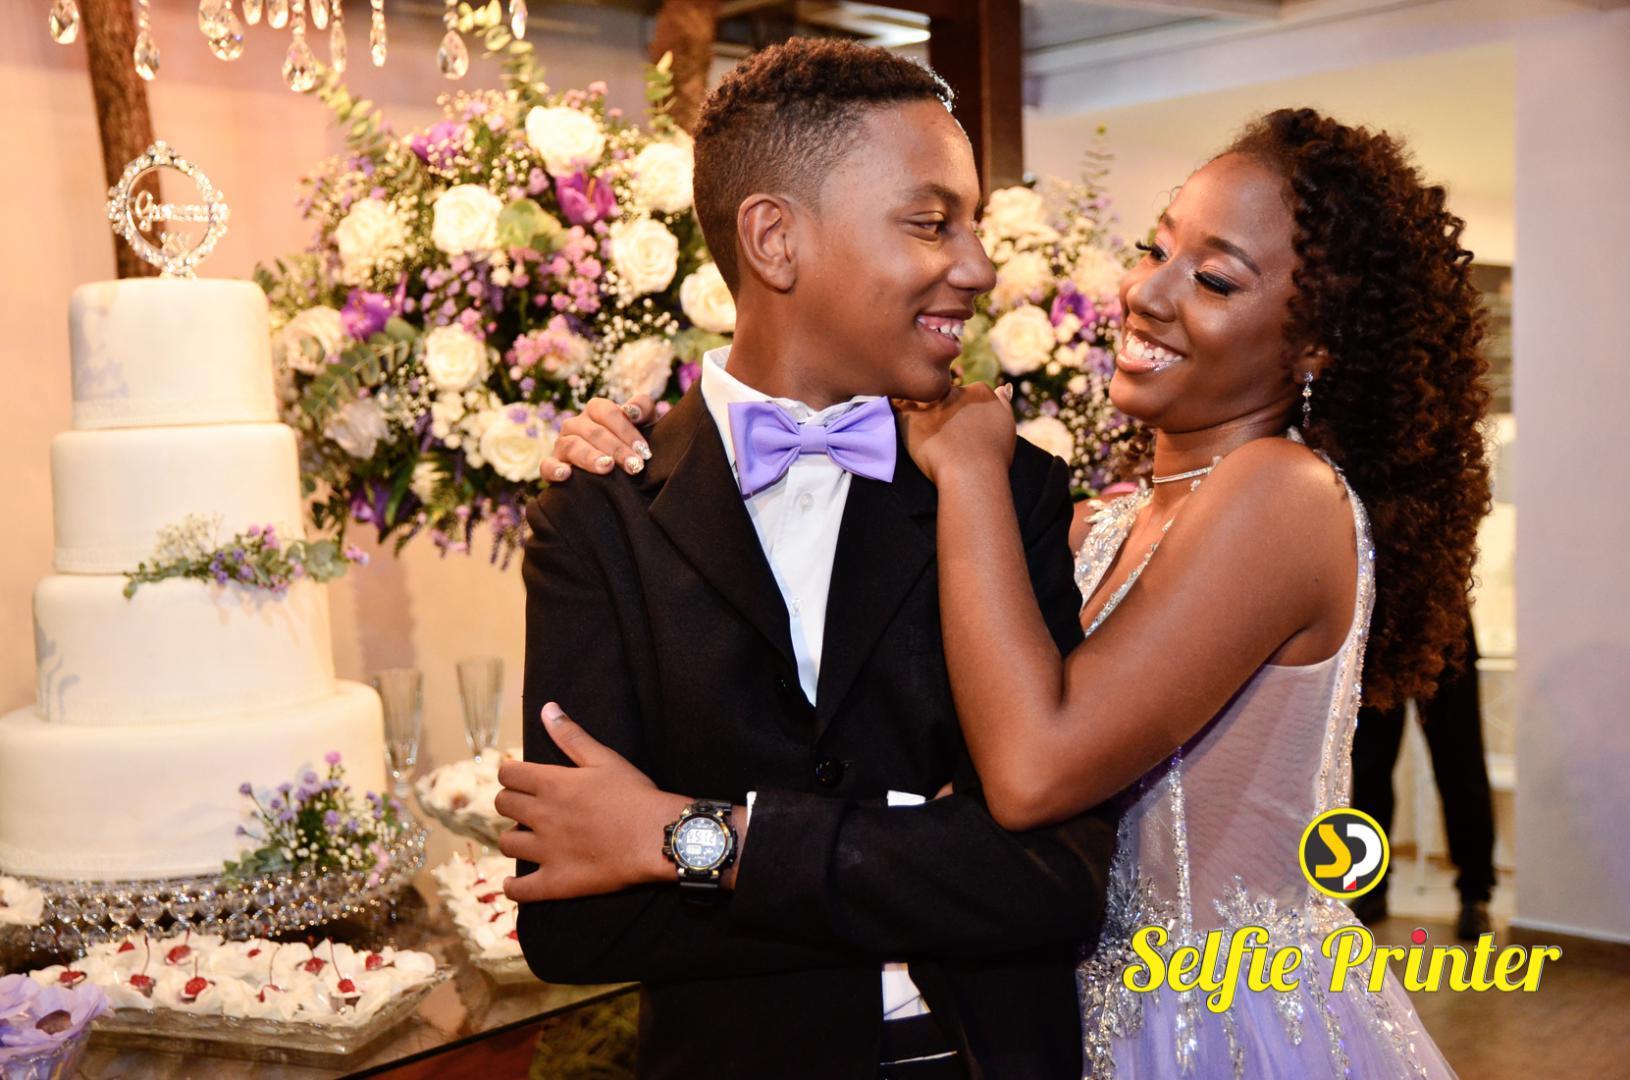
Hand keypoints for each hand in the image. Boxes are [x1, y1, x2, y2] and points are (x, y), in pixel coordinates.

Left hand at [496, 702, 686, 901]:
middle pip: (503, 806)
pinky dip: (513, 886)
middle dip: (511, 802)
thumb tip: (547, 709)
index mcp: (551, 784)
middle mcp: (541, 816)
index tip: (521, 778)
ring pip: (507, 843)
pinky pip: (521, 889)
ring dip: (513, 838)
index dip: (511, 774)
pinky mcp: (556, 881)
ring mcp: (546, 851)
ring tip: (528, 838)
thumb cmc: (635, 795)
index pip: (508, 774)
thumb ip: (571, 735)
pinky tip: (515, 882)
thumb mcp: (605, 758)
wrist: (657, 837)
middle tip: (527, 806)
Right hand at [538, 394, 655, 481]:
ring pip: (572, 445)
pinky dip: (554, 469)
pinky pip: (547, 465)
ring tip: (607, 467)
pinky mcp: (552, 466)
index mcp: (595, 410)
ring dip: (590, 457)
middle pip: (593, 431)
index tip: (644, 451)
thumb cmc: (631, 443)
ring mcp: (561, 444)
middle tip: (635, 466)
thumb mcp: (643, 424)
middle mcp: (576, 424)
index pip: (607, 412)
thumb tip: (633, 412)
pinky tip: (566, 475)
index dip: (626, 429)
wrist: (616, 472)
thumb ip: (643, 409)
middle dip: (617, 449)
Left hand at [896, 382, 1015, 483]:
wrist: (971, 474)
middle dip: (941, 409)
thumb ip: (1002, 404)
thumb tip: (1001, 388)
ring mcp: (933, 402)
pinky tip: (905, 429)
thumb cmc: (993, 458)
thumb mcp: (1007, 427)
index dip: (962, 411)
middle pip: (944, 395)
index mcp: (980, 391)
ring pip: (921, 398)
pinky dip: (899, 414)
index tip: (960, 429)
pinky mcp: (911, 414)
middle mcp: (956, 391)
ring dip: (920, 410)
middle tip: (941, 433)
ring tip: (923, 432)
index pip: (967, 393)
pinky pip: (898, 406)